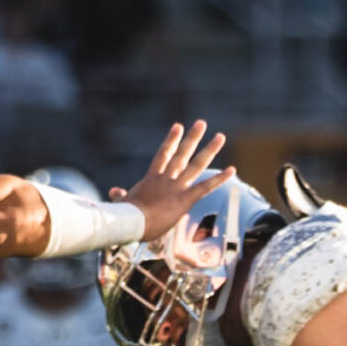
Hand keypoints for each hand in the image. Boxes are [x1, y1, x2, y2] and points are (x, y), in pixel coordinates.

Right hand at [116, 118, 230, 242]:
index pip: (163, 155)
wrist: (133, 222)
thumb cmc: (126, 216)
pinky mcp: (185, 199)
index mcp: (151, 178)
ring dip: (209, 150)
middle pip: (181, 154)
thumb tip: (114, 192)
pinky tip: (232, 170)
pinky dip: (219, 179)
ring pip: (196, 165)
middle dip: (193, 138)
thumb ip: (121, 196)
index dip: (171, 140)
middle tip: (201, 123)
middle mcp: (166, 178)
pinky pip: (205, 187)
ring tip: (220, 136)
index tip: (178, 127)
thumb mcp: (123, 203)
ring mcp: (177, 187)